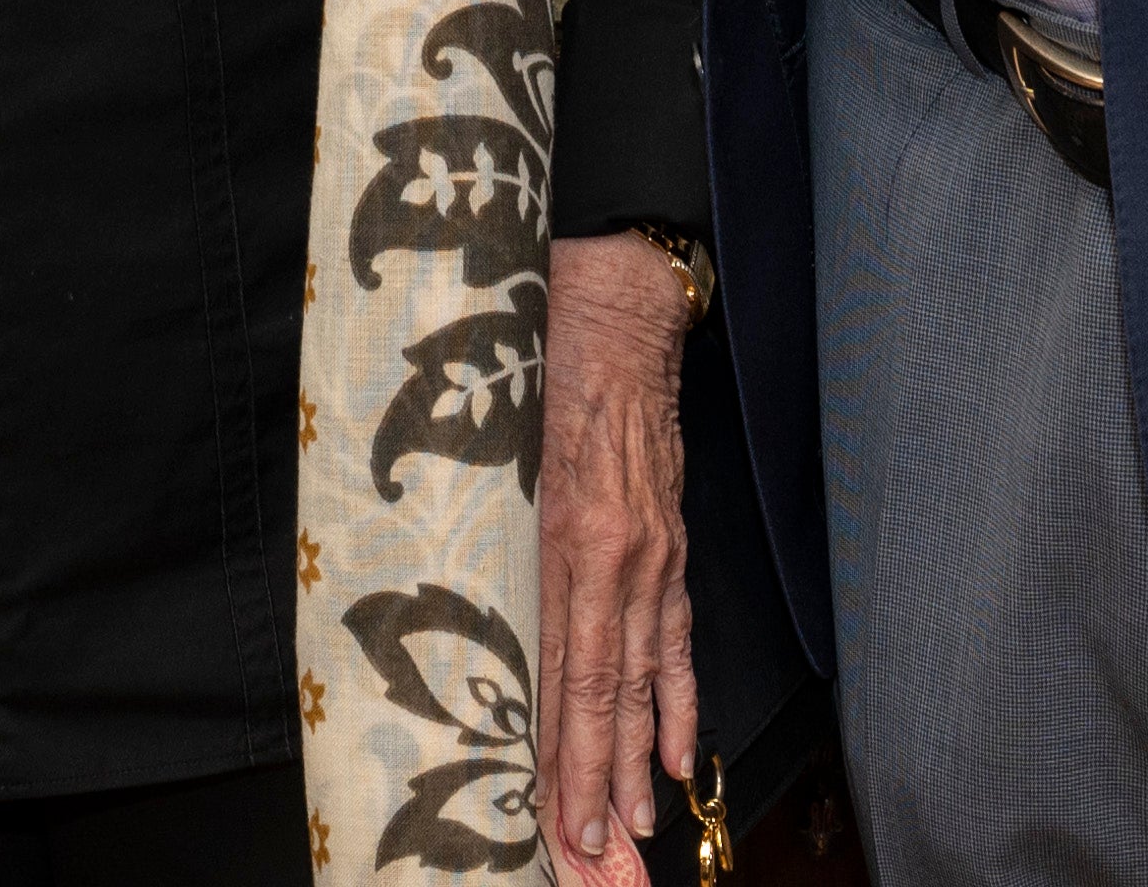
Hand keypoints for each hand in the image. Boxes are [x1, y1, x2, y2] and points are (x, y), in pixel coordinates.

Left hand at [535, 231, 700, 883]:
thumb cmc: (538, 373)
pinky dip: (678, 701)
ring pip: (643, 679)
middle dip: (595, 781)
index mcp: (566, 540)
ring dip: (636, 760)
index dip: (554, 751)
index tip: (547, 815)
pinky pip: (676, 637)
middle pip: (605, 693)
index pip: (558, 673)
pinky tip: (677, 754)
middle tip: (590, 852)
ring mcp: (652, 557)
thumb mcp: (495, 458)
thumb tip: (469, 620)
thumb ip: (490, 542)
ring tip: (633, 828)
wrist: (614, 314)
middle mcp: (615, 559)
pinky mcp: (671, 547)